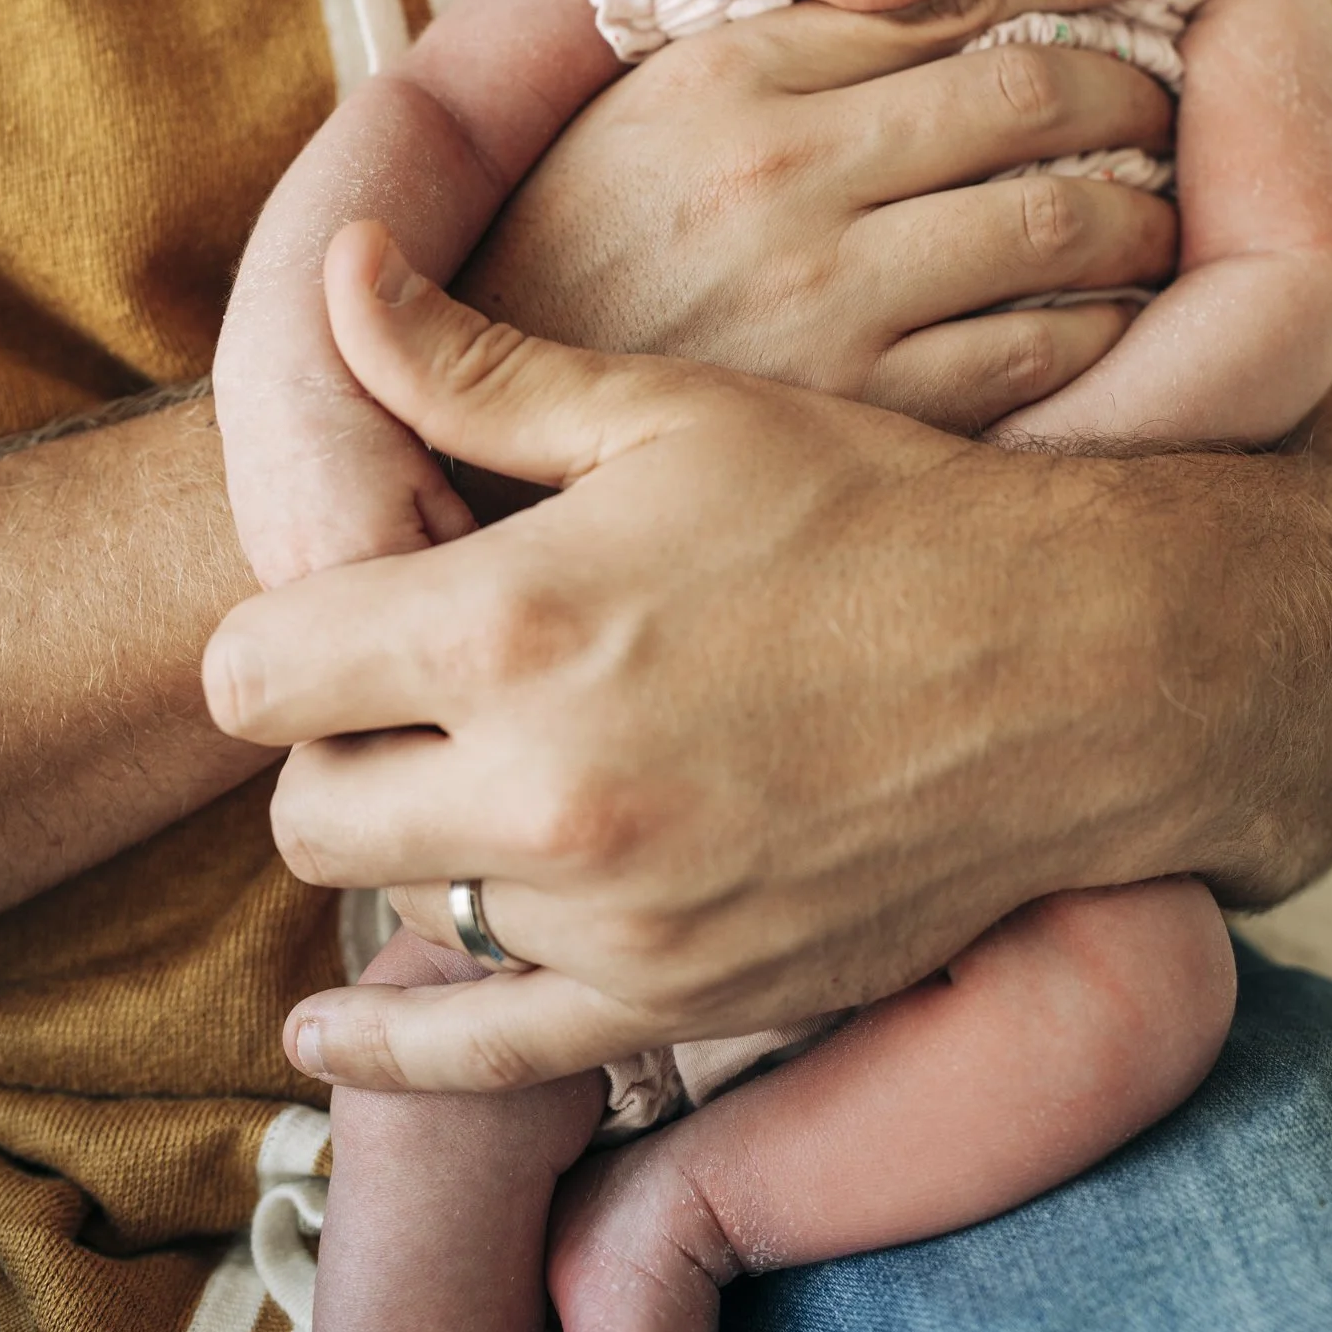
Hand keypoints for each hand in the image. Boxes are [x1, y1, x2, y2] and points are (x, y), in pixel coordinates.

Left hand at [204, 222, 1198, 1091]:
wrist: (1075, 662)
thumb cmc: (875, 508)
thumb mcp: (672, 411)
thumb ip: (473, 368)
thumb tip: (332, 268)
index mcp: (513, 621)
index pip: (255, 668)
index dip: (287, 631)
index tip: (354, 606)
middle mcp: (542, 791)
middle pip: (299, 807)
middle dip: (333, 739)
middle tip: (417, 687)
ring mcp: (609, 917)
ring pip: (393, 905)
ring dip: (419, 838)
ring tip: (503, 764)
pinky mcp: (676, 1000)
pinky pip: (472, 1063)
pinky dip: (392, 1051)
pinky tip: (329, 1039)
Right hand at [459, 0, 1184, 431]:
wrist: (480, 424)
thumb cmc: (579, 253)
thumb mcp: (645, 114)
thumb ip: (770, 39)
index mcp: (731, 78)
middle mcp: (783, 173)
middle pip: (1030, 90)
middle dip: (1134, 85)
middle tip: (1168, 98)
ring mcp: (824, 296)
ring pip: (1058, 216)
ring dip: (1142, 209)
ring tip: (1158, 213)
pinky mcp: (858, 408)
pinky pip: (1038, 349)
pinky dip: (1104, 322)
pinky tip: (1115, 316)